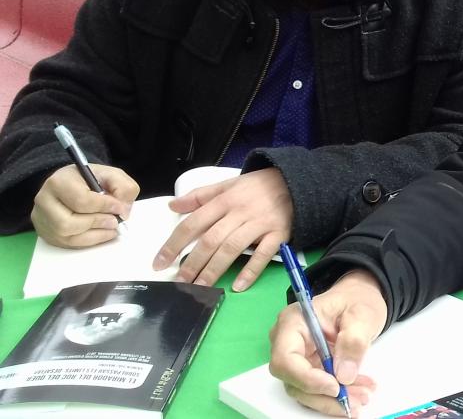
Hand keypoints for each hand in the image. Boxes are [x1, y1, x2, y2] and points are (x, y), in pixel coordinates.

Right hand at [31, 164, 137, 247]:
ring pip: (67, 236)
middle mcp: (45, 201)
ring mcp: (43, 220)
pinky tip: (102, 233)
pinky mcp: (47, 233)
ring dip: (95, 234)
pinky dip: (90, 241)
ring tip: (111, 227)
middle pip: (68, 223)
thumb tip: (123, 211)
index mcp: (59, 182)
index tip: (119, 207)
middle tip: (115, 221)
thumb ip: (123, 187)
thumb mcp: (110, 174)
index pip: (80, 200)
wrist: (72, 184)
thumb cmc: (91, 179)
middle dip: (97, 223)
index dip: (104, 206)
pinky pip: (68, 244)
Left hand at [153, 168, 292, 290]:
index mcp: (224, 200)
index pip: (193, 223)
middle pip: (211, 240)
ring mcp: (260, 224)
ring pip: (232, 248)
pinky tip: (238, 286)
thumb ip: (200, 195)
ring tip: (201, 287)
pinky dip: (250, 271)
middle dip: (192, 263)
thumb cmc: (258, 186)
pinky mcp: (279, 234)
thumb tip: (172, 206)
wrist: (296, 181)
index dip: (174, 244)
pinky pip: (263, 255)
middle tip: (179, 282)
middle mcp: (240, 212)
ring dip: (214, 270)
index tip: (160, 262)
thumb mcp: (228, 184)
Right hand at [269, 270, 386, 415]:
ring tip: (363, 397)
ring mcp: (297, 357)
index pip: (285, 359)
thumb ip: (353, 341)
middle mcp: (288, 342)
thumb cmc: (357, 300)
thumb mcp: (362, 315)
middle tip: (357, 399)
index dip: (306, 379)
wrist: (360, 300)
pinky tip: (359, 391)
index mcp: (294, 322)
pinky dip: (337, 395)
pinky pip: (317, 389)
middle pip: (293, 380)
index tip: (335, 386)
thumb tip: (343, 375)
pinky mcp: (309, 368)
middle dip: (324, 396)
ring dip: (333, 400)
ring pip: (305, 391)